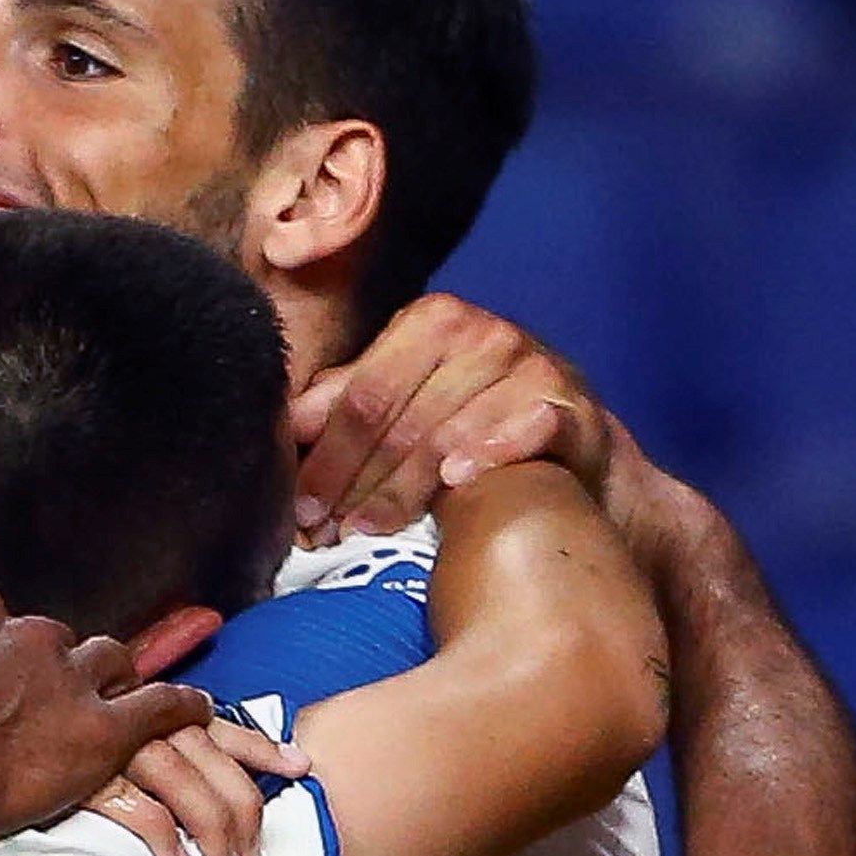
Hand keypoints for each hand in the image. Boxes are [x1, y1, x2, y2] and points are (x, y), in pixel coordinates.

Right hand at [0, 565, 215, 855]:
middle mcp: (27, 635)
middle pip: (53, 641)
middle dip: (45, 669)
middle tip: (26, 709)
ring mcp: (67, 684)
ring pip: (108, 664)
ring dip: (104, 682)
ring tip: (99, 709)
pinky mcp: (99, 733)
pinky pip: (162, 706)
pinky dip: (182, 706)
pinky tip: (195, 710)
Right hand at [86, 721, 311, 855]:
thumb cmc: (46, 742)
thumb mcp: (107, 729)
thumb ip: (148, 737)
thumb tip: (200, 760)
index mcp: (150, 706)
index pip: (221, 726)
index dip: (265, 748)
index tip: (301, 769)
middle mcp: (140, 718)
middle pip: (217, 767)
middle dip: (244, 819)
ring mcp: (115, 748)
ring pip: (191, 790)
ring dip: (216, 839)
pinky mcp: (86, 780)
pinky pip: (141, 811)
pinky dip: (165, 840)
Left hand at [288, 295, 627, 542]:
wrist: (566, 434)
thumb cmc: (466, 412)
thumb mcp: (403, 396)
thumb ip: (345, 402)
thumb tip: (285, 426)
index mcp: (432, 321)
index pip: (364, 398)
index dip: (326, 456)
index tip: (300, 508)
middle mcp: (483, 334)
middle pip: (400, 422)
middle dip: (355, 484)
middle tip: (324, 533)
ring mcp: (531, 366)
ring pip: (448, 436)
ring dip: (402, 492)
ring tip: (367, 531)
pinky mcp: (570, 403)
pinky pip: (526, 429)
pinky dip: (489, 452)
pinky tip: (455, 481)